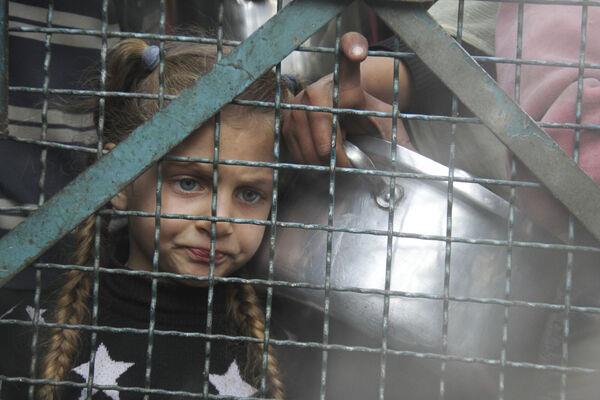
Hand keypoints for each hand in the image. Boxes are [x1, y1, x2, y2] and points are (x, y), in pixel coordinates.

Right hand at [283, 32, 413, 166]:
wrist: (342, 117)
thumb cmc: (365, 121)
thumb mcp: (386, 128)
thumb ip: (401, 144)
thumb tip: (421, 163)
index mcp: (348, 84)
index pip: (348, 63)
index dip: (351, 50)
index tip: (358, 51)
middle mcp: (318, 88)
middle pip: (325, 128)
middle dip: (337, 154)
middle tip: (348, 163)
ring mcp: (298, 103)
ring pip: (309, 144)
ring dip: (324, 162)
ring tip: (336, 158)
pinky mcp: (285, 119)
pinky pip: (295, 149)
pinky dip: (309, 161)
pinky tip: (320, 156)